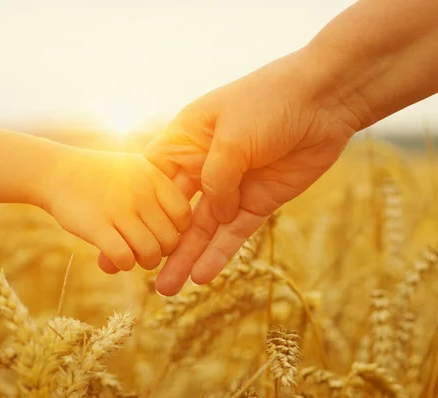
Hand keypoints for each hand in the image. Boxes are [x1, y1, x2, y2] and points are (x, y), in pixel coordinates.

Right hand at [38, 146, 191, 271]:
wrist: (58, 172)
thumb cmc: (102, 176)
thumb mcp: (137, 169)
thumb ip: (161, 192)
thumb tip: (182, 229)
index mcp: (154, 177)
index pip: (184, 216)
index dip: (177, 231)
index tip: (162, 232)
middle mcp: (140, 193)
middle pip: (169, 239)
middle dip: (161, 252)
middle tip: (147, 249)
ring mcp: (118, 210)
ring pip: (150, 253)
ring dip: (144, 262)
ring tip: (134, 257)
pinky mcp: (96, 227)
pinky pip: (125, 258)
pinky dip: (124, 264)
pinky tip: (116, 259)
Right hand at [144, 51, 360, 294]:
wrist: (324, 99)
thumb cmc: (269, 102)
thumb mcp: (230, 137)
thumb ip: (215, 180)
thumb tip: (215, 216)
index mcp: (186, 140)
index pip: (151, 180)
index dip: (133, 209)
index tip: (113, 236)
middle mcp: (203, 165)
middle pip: (171, 211)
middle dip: (154, 240)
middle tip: (129, 271)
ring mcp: (231, 186)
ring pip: (202, 228)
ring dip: (185, 257)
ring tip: (166, 289)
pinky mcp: (258, 201)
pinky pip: (235, 233)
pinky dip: (219, 253)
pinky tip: (201, 276)